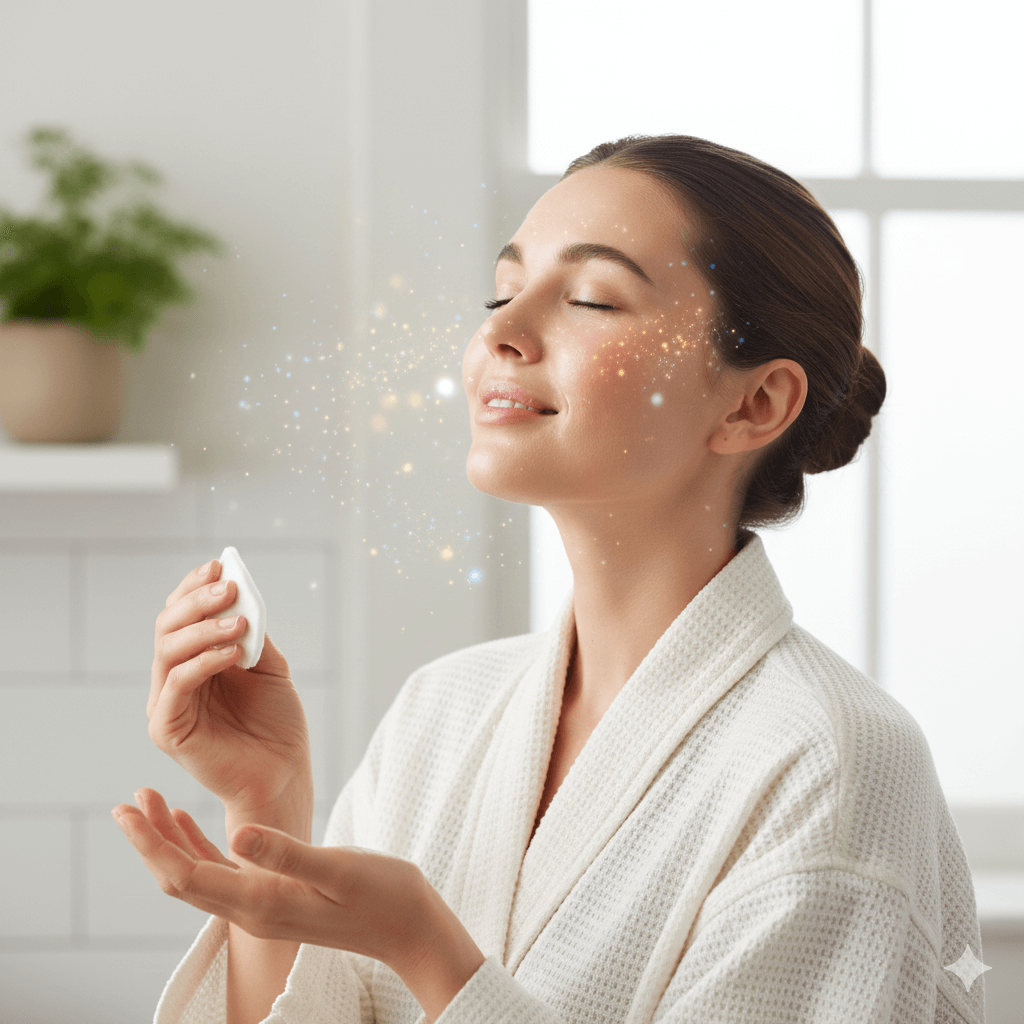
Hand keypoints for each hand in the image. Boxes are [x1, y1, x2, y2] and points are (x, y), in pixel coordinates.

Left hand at [112, 789, 485, 1019]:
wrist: (409, 928)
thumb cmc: (383, 895)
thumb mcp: (337, 868)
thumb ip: (286, 853)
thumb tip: (235, 832)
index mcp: (260, 902)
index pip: (186, 876)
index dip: (152, 844)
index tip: (128, 811)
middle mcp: (252, 910)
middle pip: (181, 878)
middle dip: (149, 841)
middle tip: (127, 802)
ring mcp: (262, 906)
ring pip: (197, 874)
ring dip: (169, 841)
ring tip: (149, 802)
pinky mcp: (275, 895)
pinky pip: (222, 872)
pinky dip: (200, 845)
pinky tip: (192, 821)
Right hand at [149, 559, 311, 828]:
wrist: (283, 774)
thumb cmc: (276, 724)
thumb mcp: (269, 667)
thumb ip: (253, 633)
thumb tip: (242, 594)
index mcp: (194, 661)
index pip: (181, 615)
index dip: (195, 587)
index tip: (220, 565)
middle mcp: (173, 678)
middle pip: (168, 627)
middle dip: (197, 601)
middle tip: (229, 587)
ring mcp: (167, 703)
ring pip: (168, 651)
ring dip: (204, 628)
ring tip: (240, 622)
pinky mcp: (167, 729)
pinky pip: (177, 685)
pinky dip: (204, 662)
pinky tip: (234, 653)